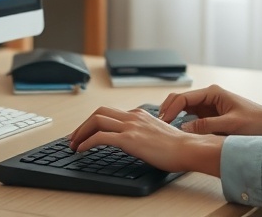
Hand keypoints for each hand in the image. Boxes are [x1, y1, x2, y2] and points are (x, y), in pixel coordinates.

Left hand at [67, 106, 223, 174]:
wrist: (188, 149)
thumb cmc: (178, 146)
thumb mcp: (157, 133)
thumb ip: (143, 132)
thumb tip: (134, 141)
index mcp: (139, 114)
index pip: (110, 112)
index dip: (94, 122)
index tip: (86, 132)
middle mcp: (133, 116)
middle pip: (99, 112)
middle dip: (83, 124)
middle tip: (74, 137)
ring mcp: (131, 126)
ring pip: (96, 121)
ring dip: (80, 132)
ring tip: (73, 144)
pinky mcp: (130, 139)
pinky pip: (101, 137)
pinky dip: (87, 142)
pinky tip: (81, 150)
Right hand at [159, 84, 261, 135]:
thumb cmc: (256, 122)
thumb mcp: (231, 125)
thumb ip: (207, 126)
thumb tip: (184, 129)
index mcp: (212, 93)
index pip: (183, 98)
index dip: (170, 109)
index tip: (162, 121)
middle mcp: (209, 97)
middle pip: (180, 101)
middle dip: (167, 111)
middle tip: (157, 125)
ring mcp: (209, 107)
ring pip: (184, 110)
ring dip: (174, 117)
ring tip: (163, 129)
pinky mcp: (211, 116)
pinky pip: (192, 118)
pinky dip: (182, 123)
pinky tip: (176, 132)